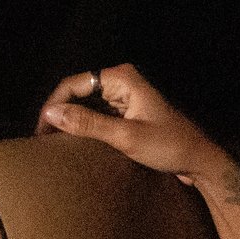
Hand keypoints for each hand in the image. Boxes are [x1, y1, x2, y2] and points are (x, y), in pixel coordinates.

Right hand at [35, 64, 229, 186]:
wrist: (198, 160)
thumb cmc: (169, 146)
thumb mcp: (126, 137)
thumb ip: (88, 124)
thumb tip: (52, 114)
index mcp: (122, 78)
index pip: (74, 83)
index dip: (54, 104)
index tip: (41, 129)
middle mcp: (121, 81)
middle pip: (78, 92)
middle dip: (60, 113)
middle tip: (42, 138)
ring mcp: (124, 96)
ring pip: (85, 104)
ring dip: (70, 121)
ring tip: (53, 142)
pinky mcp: (126, 111)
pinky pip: (97, 114)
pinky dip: (84, 127)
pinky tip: (73, 143)